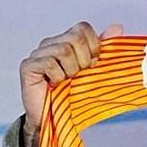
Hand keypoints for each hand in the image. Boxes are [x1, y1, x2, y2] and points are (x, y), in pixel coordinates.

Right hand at [19, 21, 122, 145]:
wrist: (55, 119)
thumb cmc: (73, 95)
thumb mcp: (93, 70)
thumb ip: (103, 48)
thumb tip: (118, 27)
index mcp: (67, 41)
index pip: (83, 28)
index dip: (94, 47)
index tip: (93, 65)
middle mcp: (51, 43)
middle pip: (75, 38)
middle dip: (84, 61)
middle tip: (78, 76)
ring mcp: (38, 53)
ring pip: (64, 50)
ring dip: (71, 71)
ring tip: (67, 81)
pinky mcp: (28, 66)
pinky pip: (49, 63)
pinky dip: (57, 77)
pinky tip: (55, 84)